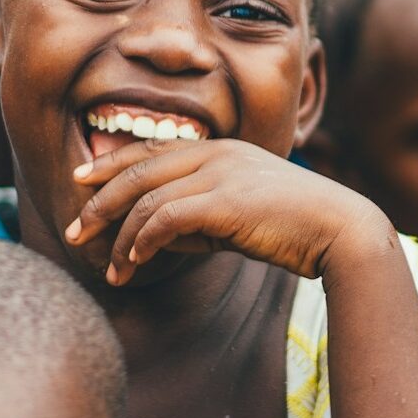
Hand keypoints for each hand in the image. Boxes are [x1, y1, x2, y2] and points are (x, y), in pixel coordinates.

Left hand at [64, 137, 388, 286]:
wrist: (343, 231)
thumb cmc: (294, 227)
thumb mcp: (238, 216)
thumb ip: (199, 217)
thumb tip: (155, 237)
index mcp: (218, 149)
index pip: (150, 150)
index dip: (110, 163)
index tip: (80, 179)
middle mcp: (214, 154)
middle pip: (137, 169)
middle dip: (98, 200)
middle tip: (74, 229)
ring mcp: (219, 174)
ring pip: (146, 198)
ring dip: (119, 236)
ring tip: (107, 268)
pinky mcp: (225, 202)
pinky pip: (166, 218)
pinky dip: (143, 241)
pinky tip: (133, 261)